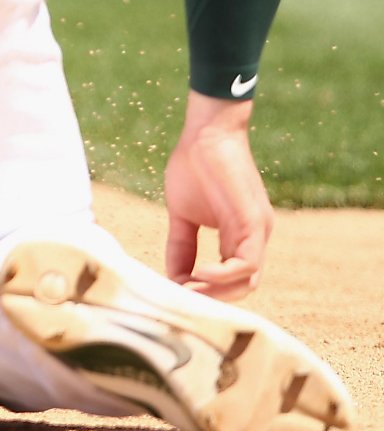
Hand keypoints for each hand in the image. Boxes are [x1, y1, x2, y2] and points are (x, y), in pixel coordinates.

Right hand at [163, 92, 272, 299]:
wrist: (206, 133)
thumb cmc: (193, 166)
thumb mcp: (182, 214)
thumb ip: (182, 245)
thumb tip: (173, 276)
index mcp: (240, 236)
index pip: (231, 279)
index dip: (205, 290)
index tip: (175, 289)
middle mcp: (255, 237)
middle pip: (243, 287)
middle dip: (211, 297)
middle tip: (181, 296)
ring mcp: (258, 231)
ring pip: (248, 281)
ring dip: (216, 291)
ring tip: (187, 287)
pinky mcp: (254, 223)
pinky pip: (245, 263)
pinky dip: (222, 275)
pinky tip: (197, 272)